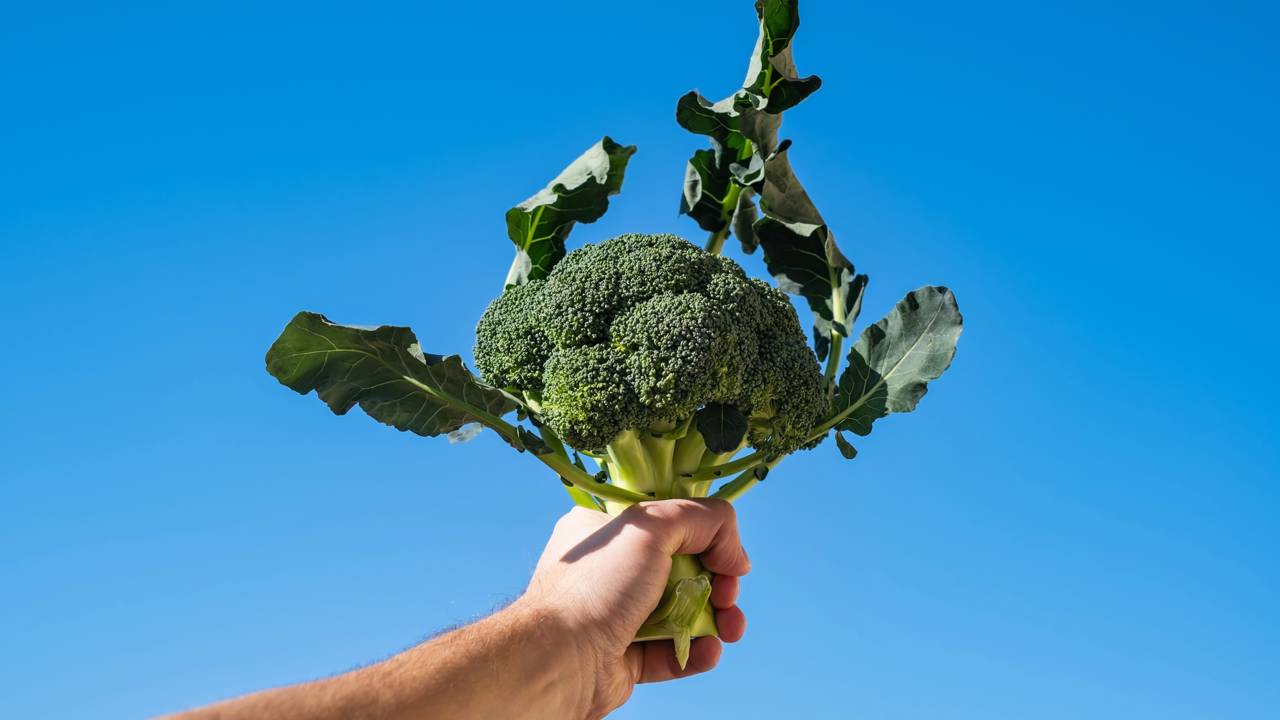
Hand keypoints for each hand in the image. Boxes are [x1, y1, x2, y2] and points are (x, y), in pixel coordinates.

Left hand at [517, 499, 750, 717]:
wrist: (561, 660)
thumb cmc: (596, 585)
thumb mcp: (651, 526)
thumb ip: (704, 520)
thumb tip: (736, 555)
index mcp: (604, 530)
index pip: (668, 522)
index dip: (705, 536)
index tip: (726, 554)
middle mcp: (610, 570)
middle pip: (683, 568)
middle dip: (718, 582)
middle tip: (728, 593)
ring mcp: (617, 615)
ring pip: (682, 612)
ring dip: (716, 619)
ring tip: (732, 628)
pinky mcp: (625, 657)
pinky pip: (672, 651)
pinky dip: (696, 651)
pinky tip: (709, 651)